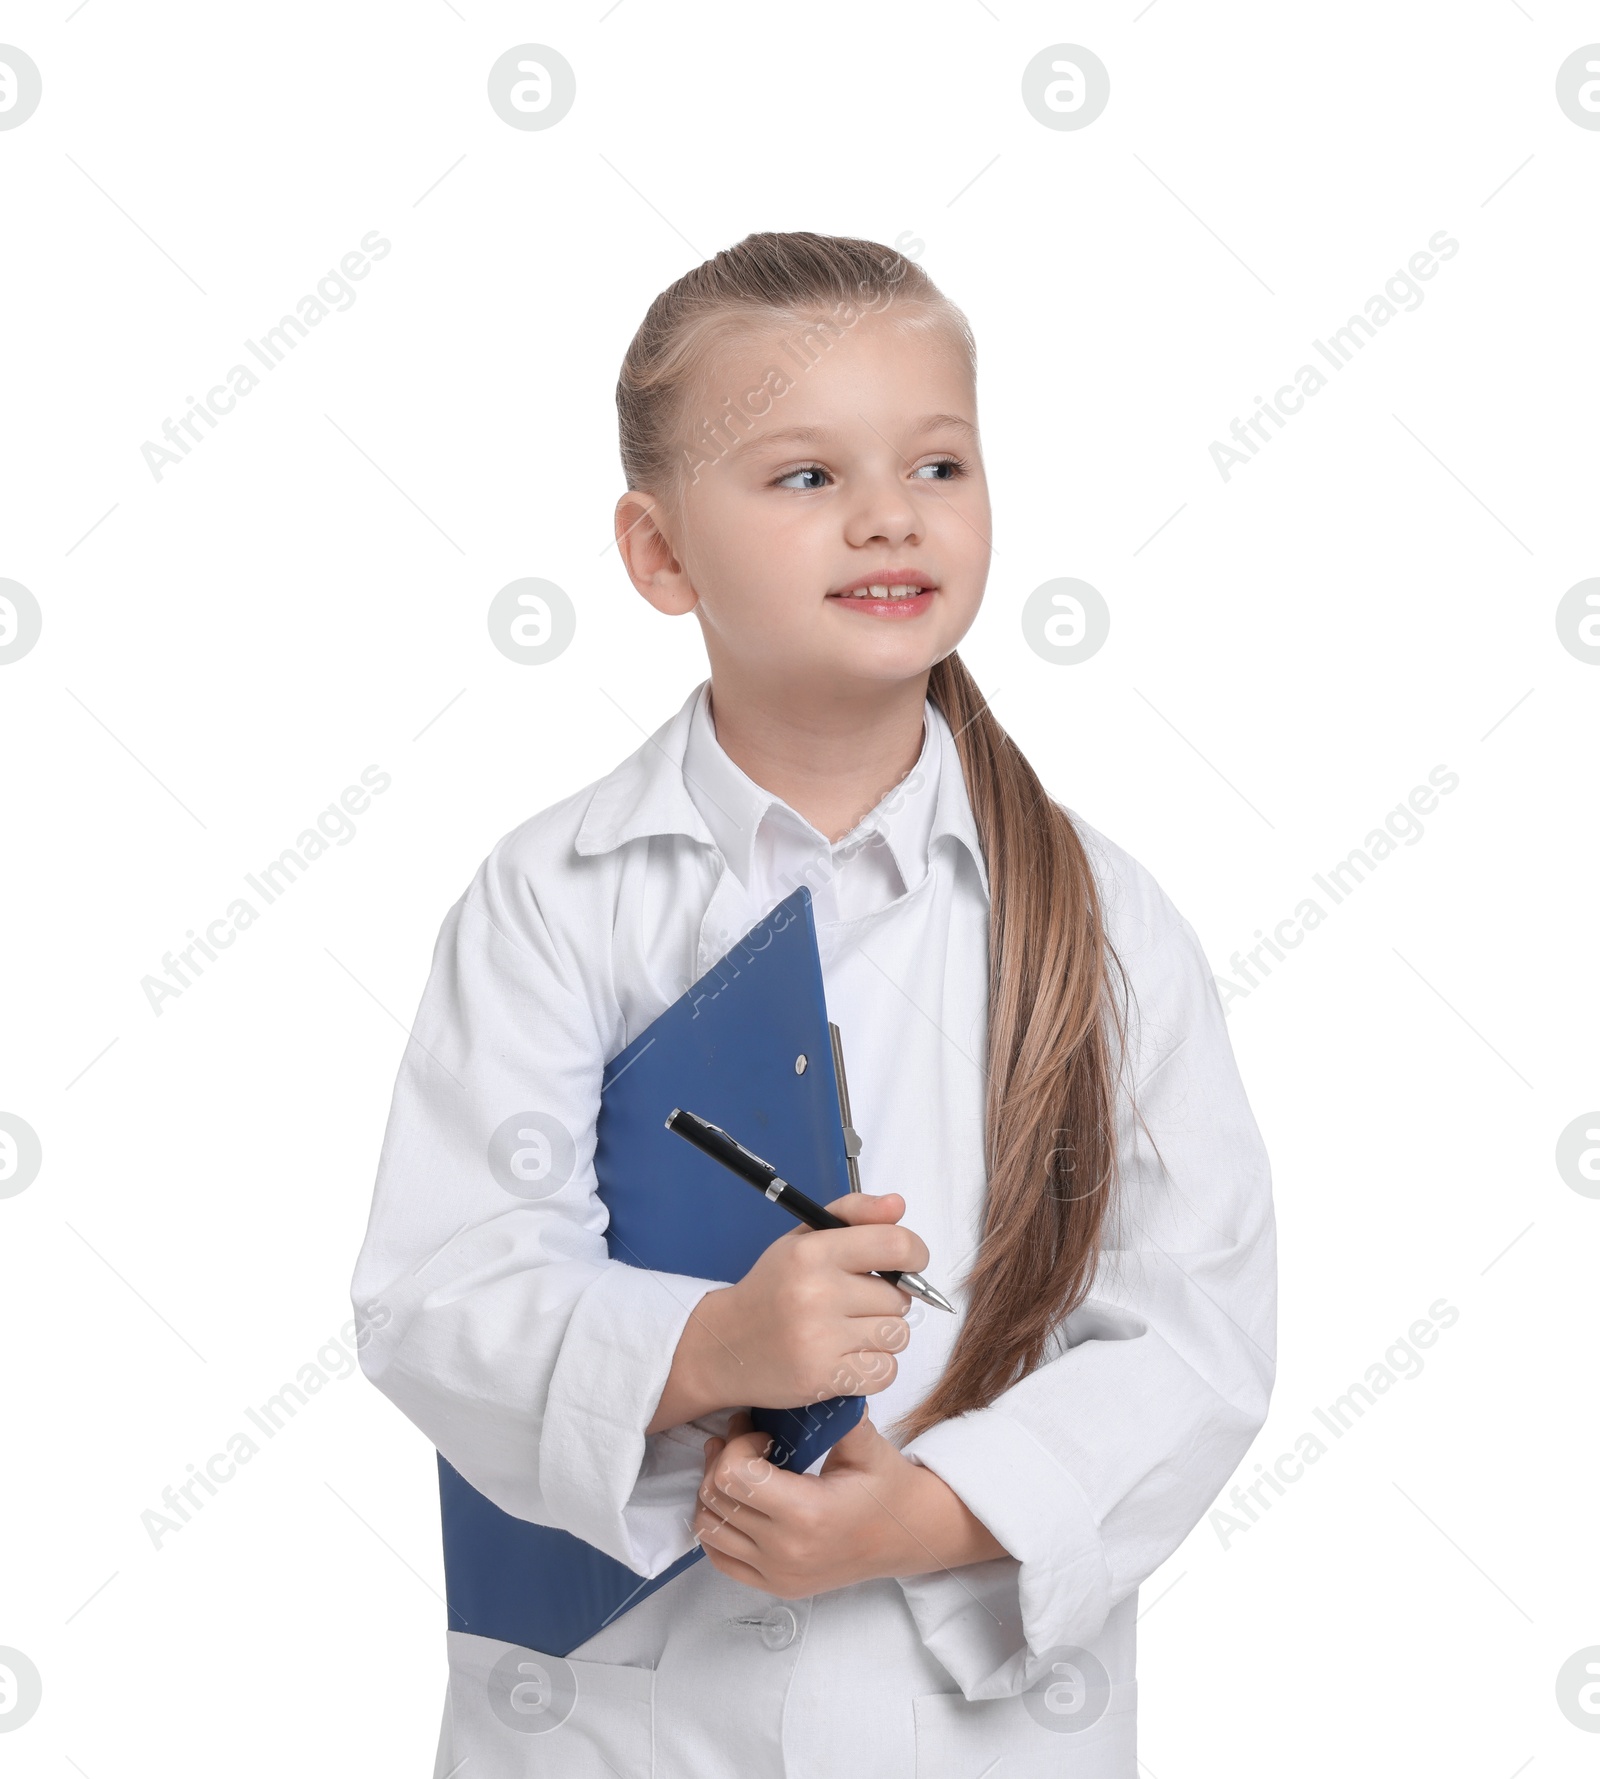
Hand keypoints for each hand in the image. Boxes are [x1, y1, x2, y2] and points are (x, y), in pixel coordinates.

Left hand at [692, 1408, 1010, 1598]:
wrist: (906, 1536)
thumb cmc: (886, 1487)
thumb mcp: (866, 1444)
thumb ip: (837, 1413)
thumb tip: (811, 1378)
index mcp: (808, 1513)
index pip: (735, 1475)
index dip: (739, 1444)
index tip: (761, 1433)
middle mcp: (786, 1550)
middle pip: (715, 1498)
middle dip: (723, 1459)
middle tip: (746, 1442)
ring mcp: (777, 1573)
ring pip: (708, 1527)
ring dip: (715, 1492)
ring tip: (739, 1470)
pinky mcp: (773, 1585)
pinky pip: (718, 1557)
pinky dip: (718, 1526)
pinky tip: (740, 1502)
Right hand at [696, 1193, 927, 1411]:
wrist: (724, 1345)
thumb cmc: (772, 1289)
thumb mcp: (803, 1238)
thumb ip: (853, 1214)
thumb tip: (897, 1206)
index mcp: (813, 1251)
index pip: (895, 1245)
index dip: (914, 1255)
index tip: (908, 1264)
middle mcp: (817, 1293)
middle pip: (899, 1298)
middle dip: (886, 1301)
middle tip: (853, 1305)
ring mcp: (820, 1339)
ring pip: (897, 1335)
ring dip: (882, 1336)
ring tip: (849, 1332)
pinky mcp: (823, 1378)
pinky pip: (886, 1371)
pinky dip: (875, 1367)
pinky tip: (847, 1358)